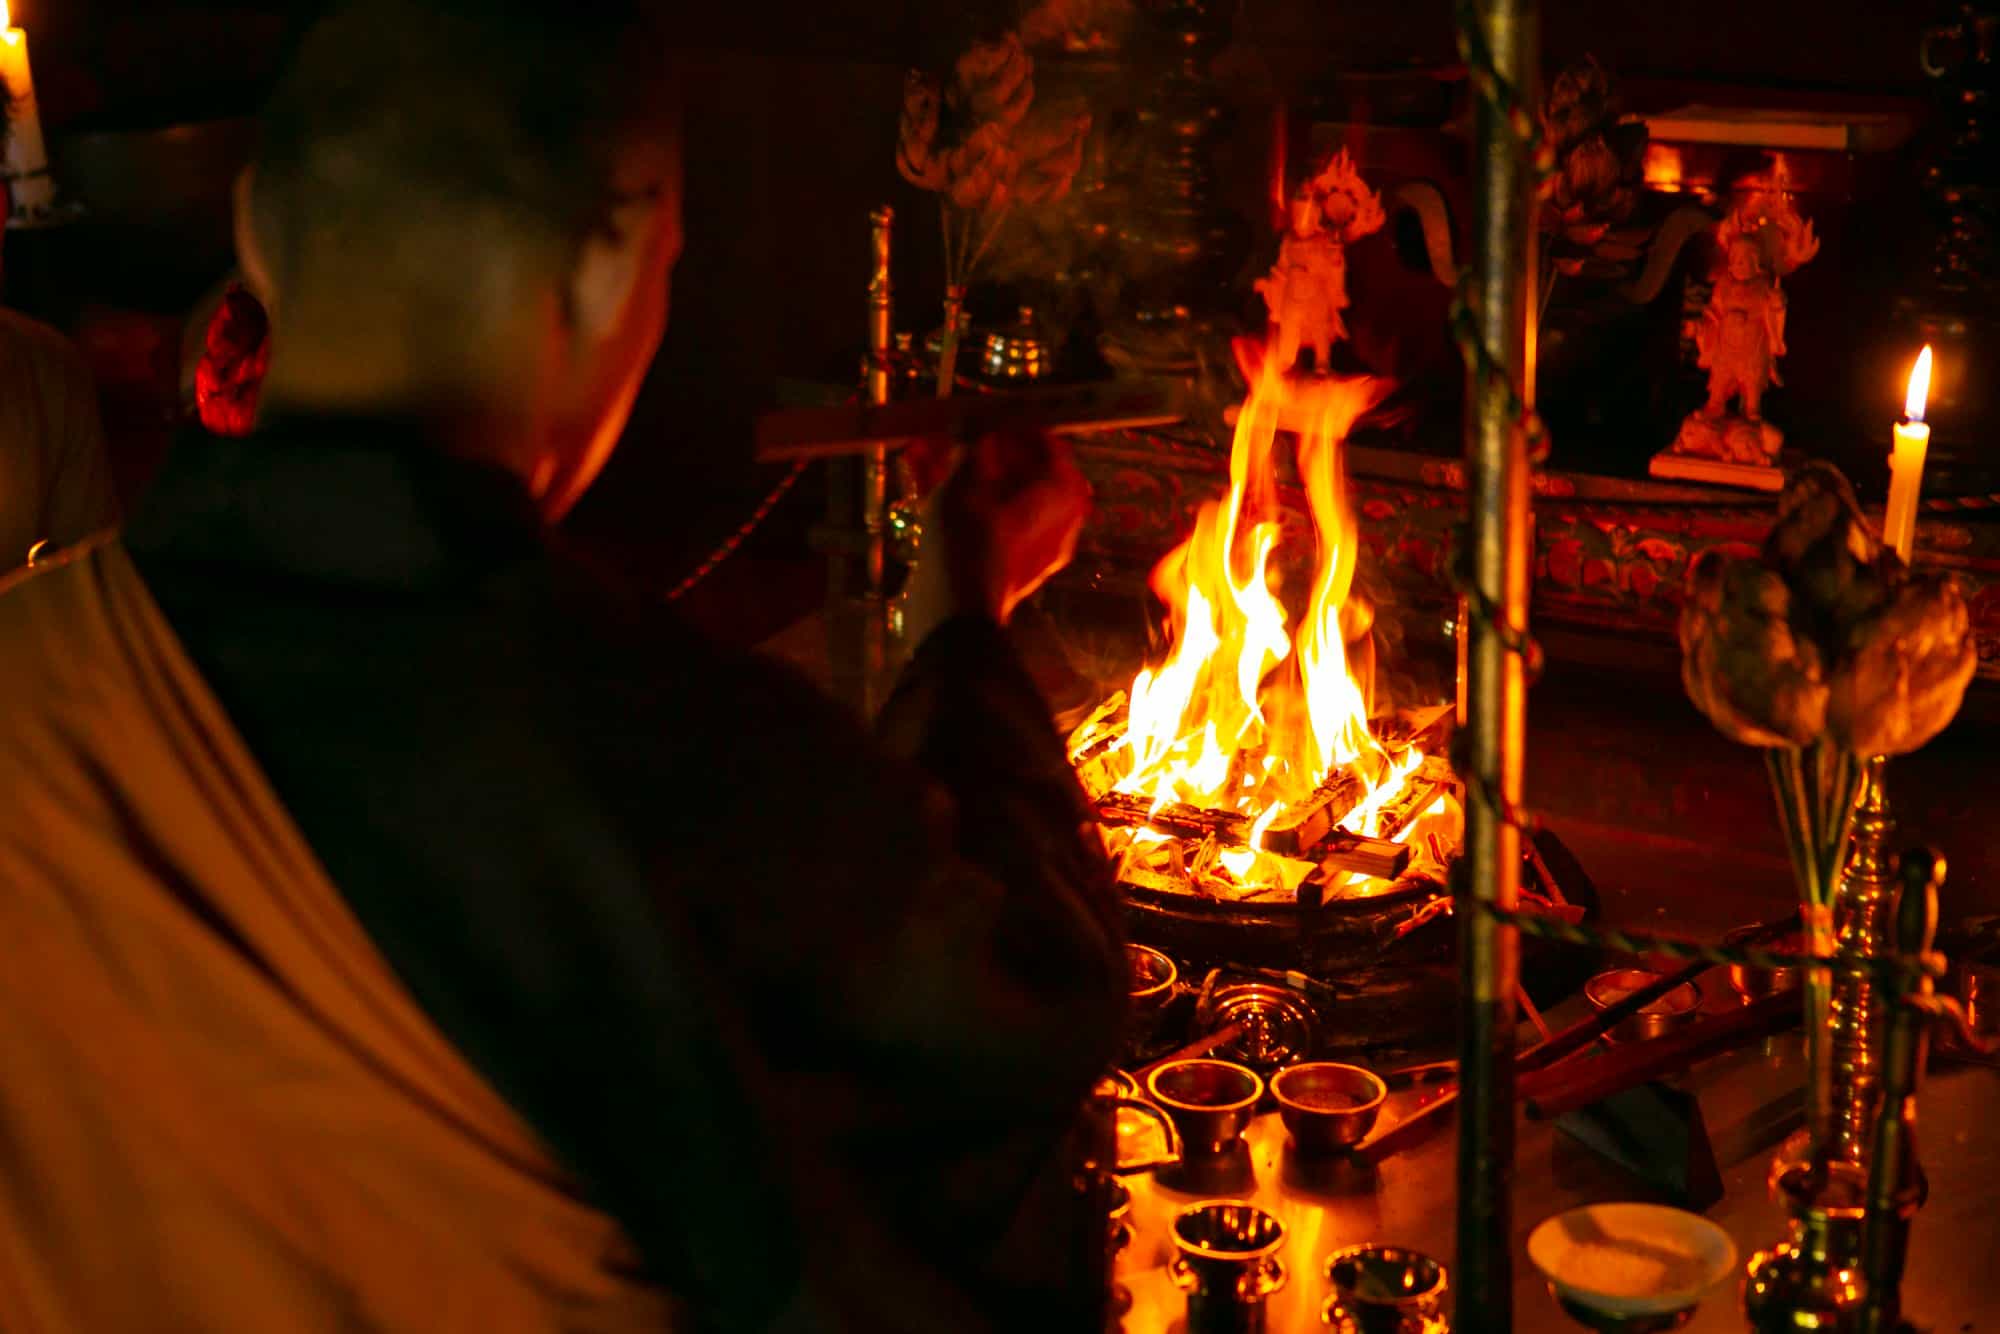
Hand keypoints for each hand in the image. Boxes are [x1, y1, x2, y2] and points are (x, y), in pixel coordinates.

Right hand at [905, 428, 1089, 639]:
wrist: (953, 614)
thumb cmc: (969, 543)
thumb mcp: (966, 481)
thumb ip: (974, 446)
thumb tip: (976, 425)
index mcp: (1061, 496)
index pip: (1049, 445)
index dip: (1016, 425)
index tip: (990, 413)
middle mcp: (1055, 521)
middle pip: (1021, 470)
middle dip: (985, 446)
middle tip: (958, 428)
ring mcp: (1028, 543)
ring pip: (995, 493)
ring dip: (963, 467)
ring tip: (927, 444)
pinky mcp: (1002, 561)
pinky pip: (982, 516)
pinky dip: (956, 495)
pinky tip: (919, 470)